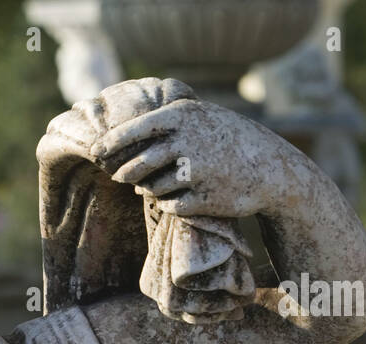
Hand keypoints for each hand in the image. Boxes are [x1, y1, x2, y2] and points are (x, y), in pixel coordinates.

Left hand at [96, 98, 300, 218]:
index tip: (94, 153)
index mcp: (182, 116)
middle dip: (124, 174)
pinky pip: (168, 205)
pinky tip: (186, 195)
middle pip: (135, 166)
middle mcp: (187, 140)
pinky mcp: (202, 198)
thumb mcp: (198, 119)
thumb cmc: (225, 140)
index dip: (108, 145)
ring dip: (151, 188)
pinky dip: (170, 203)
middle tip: (120, 176)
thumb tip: (109, 140)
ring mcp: (195, 170)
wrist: (271, 168)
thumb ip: (161, 124)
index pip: (131, 132)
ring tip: (168, 180)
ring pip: (150, 188)